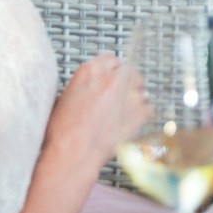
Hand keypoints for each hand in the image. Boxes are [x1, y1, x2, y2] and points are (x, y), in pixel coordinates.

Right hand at [46, 52, 149, 168]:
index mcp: (90, 70)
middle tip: (119, 98)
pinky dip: (142, 114)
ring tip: (121, 114)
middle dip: (126, 83)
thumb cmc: (64, 132)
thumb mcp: (67, 96)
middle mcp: (112, 78)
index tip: (113, 79)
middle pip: (129, 71)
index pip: (111, 59)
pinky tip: (129, 123)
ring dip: (134, 98)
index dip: (112, 71)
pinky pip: (149, 107)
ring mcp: (129, 93)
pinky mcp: (140, 111)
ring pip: (141, 88)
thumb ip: (87, 84)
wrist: (73, 153)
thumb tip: (97, 85)